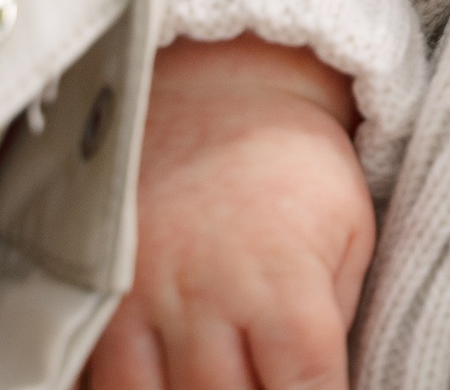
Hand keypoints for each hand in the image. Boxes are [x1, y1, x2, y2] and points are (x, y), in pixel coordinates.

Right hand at [86, 36, 371, 389]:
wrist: (214, 89)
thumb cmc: (295, 164)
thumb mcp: (350, 227)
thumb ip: (338, 316)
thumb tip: (325, 381)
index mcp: (284, 283)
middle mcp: (208, 300)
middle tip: (267, 386)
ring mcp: (144, 302)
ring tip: (219, 383)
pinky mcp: (99, 298)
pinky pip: (99, 384)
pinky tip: (167, 381)